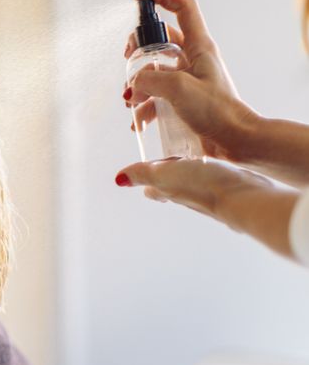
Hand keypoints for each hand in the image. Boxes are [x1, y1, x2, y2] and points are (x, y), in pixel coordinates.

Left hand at [115, 157, 270, 220]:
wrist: (245, 198)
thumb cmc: (204, 185)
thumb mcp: (165, 173)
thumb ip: (143, 174)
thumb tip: (120, 179)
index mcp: (170, 191)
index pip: (152, 189)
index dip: (146, 181)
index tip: (143, 173)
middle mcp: (189, 198)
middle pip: (173, 189)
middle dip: (168, 179)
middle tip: (167, 167)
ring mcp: (212, 198)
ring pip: (196, 186)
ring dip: (192, 176)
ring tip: (193, 165)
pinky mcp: (232, 194)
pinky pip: (218, 185)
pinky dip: (213, 177)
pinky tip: (221, 172)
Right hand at [123, 0, 260, 160]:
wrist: (235, 140)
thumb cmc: (217, 111)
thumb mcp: (178, 88)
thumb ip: (150, 78)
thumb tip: (133, 82)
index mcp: (199, 46)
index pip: (182, 7)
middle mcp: (193, 59)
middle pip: (160, 40)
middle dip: (138, 49)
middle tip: (128, 60)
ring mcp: (187, 79)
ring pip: (154, 70)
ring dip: (138, 84)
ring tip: (132, 100)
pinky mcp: (182, 100)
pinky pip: (156, 95)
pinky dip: (144, 107)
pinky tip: (139, 122)